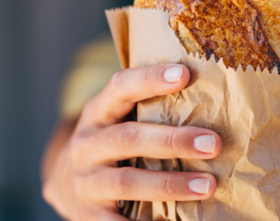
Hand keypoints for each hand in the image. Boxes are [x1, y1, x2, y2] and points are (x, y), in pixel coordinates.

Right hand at [42, 64, 221, 219]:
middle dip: (173, 141)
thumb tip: (215, 100)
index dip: (150, 78)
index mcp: (98, 112)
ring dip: (170, 185)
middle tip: (212, 144)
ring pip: (126, 182)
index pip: (120, 87)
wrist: (64, 183)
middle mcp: (87, 144)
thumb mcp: (120, 119)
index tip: (185, 73)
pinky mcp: (88, 214)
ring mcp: (85, 181)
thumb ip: (153, 109)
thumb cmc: (113, 145)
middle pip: (128, 138)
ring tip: (207, 186)